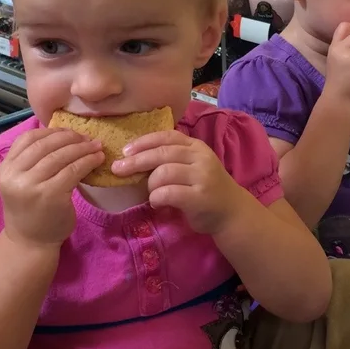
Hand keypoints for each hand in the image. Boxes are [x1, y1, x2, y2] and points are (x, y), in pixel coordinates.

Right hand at [0, 129, 103, 248]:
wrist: (30, 243)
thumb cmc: (30, 210)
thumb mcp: (22, 181)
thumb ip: (33, 161)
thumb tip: (65, 135)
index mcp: (6, 168)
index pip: (28, 138)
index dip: (51, 131)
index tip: (69, 132)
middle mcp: (15, 175)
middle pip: (46, 145)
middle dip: (70, 138)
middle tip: (88, 138)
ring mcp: (32, 185)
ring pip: (61, 156)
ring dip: (82, 148)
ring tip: (96, 146)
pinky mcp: (52, 195)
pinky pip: (73, 171)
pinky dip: (88, 162)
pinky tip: (97, 160)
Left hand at [111, 132, 245, 234]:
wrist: (231, 212)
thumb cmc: (206, 188)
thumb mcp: (193, 166)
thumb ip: (172, 159)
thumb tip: (134, 157)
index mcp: (196, 147)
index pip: (167, 136)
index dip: (144, 141)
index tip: (126, 150)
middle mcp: (200, 158)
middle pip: (161, 153)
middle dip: (136, 161)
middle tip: (118, 169)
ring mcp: (202, 177)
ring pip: (163, 173)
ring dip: (150, 184)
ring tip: (152, 194)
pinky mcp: (199, 197)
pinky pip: (168, 193)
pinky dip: (156, 198)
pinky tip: (158, 203)